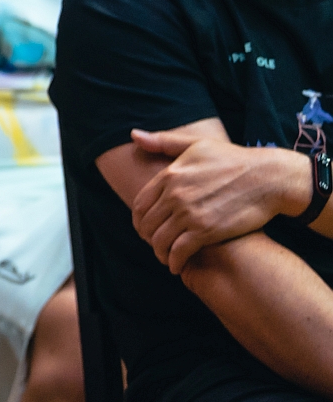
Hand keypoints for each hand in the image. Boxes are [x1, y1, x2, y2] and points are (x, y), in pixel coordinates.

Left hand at [131, 126, 302, 272]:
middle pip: (147, 224)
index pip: (140, 204)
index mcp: (169, 175)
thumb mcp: (197, 144)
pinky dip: (174, 261)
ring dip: (159, 253)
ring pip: (160, 240)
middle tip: (155, 245)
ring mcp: (190, 213)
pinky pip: (179, 251)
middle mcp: (175, 194)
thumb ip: (163, 142)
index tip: (145, 228)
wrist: (269, 177)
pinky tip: (176, 266)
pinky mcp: (207, 230)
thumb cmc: (234, 159)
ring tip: (165, 257)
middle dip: (148, 238)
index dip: (139, 220)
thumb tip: (133, 135)